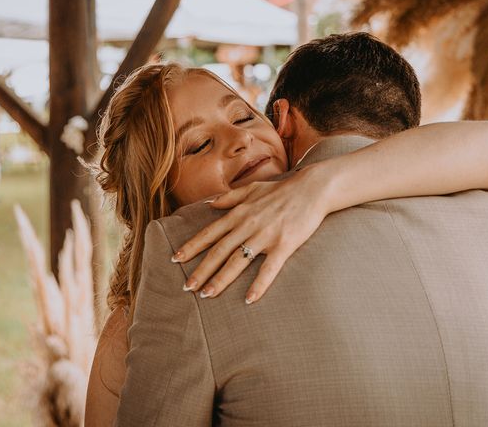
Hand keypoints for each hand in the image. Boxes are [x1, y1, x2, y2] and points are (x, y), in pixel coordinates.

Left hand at [173, 166, 331, 303]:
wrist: (312, 188)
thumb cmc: (282, 189)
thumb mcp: (252, 189)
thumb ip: (229, 197)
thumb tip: (210, 204)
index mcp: (238, 213)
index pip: (209, 233)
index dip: (191, 247)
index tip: (175, 260)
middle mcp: (247, 225)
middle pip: (218, 251)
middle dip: (200, 270)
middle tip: (186, 287)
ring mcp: (265, 235)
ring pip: (237, 261)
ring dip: (220, 279)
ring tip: (207, 295)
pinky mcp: (284, 244)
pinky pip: (269, 268)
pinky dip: (258, 285)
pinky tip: (249, 299)